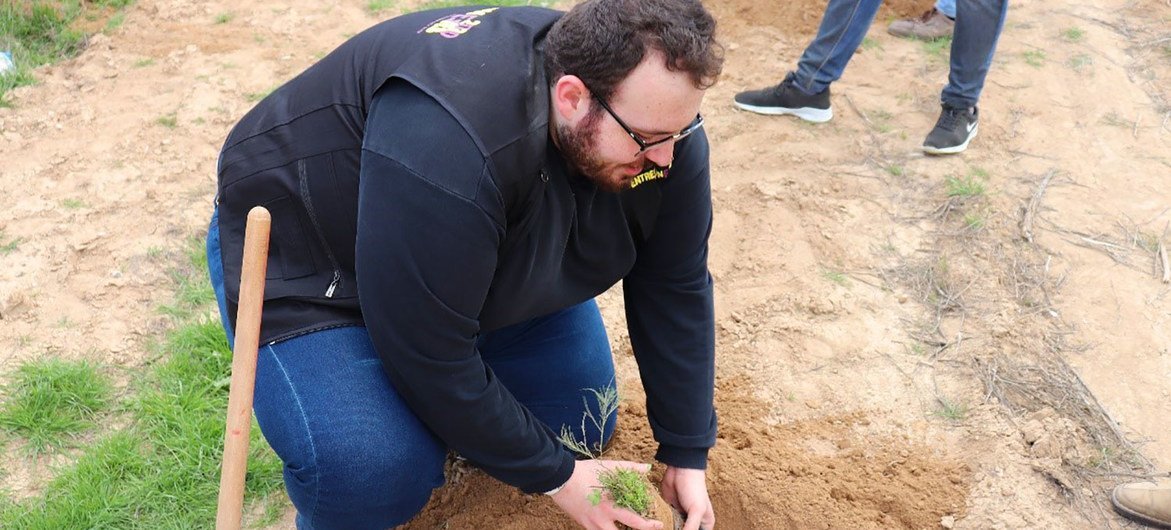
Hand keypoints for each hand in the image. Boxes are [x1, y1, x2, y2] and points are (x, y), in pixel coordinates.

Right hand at [550, 459, 664, 529]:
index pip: (635, 522)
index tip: (659, 525)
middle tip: (644, 528)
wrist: (560, 478)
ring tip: (626, 527)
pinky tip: (611, 525)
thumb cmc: (586, 471)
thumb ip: (630, 468)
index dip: (649, 526)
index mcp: (611, 506)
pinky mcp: (583, 525)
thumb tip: (647, 468)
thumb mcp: (609, 467)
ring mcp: (591, 525)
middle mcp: (602, 520)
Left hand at [661, 466, 714, 529]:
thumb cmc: (694, 488)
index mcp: (704, 524)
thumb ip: (692, 528)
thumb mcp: (696, 510)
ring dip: (668, 528)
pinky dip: (662, 524)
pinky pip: (665, 522)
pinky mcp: (669, 511)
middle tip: (670, 528)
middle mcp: (693, 522)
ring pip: (674, 528)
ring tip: (663, 527)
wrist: (681, 470)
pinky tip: (659, 524)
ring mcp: (681, 517)